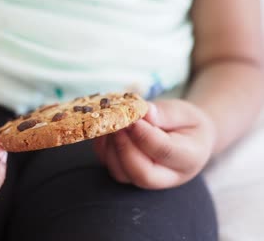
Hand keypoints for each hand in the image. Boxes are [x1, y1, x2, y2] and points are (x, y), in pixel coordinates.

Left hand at [94, 99, 215, 188]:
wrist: (187, 139)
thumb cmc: (187, 124)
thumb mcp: (184, 112)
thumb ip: (166, 113)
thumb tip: (144, 112)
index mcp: (190, 158)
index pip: (164, 152)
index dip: (144, 135)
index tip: (133, 118)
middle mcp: (168, 176)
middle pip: (142, 174)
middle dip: (124, 148)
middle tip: (118, 124)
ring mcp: (146, 180)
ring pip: (122, 174)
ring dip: (110, 148)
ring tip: (112, 124)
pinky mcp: (128, 175)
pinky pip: (110, 167)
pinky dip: (102, 149)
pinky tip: (105, 131)